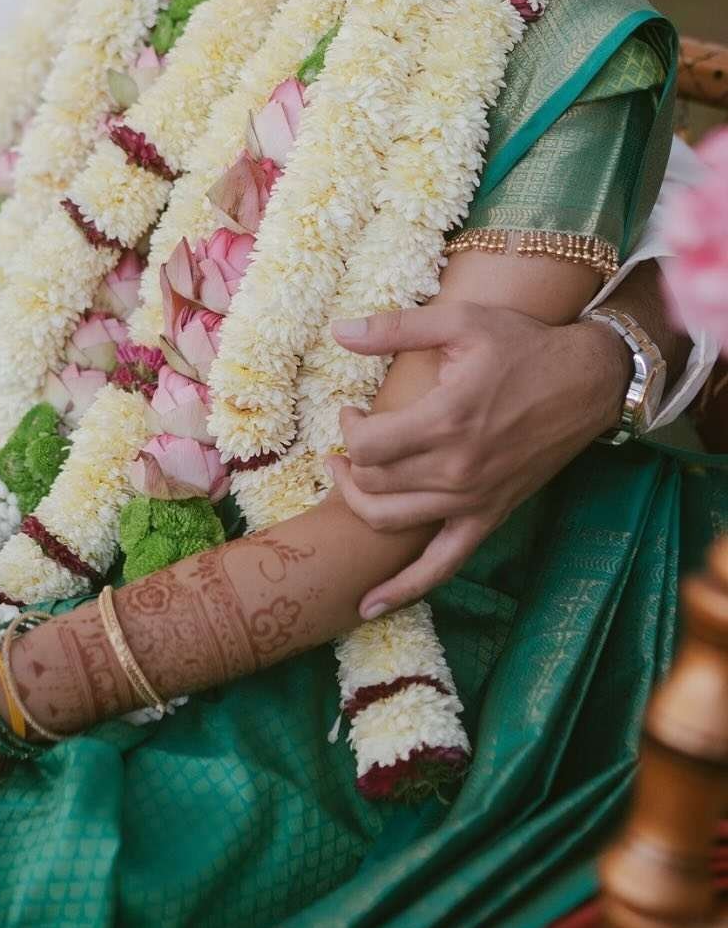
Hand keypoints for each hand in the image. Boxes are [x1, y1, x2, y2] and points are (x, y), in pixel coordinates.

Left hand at [329, 303, 629, 616]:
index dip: (347, 428)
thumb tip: (338, 332)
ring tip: (349, 478)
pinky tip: (368, 605)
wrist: (590, 382)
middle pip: (371, 484)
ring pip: (389, 522)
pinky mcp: (488, 518)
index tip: (353, 412)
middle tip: (351, 439)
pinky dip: (403, 589)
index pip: (366, 446)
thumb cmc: (524, 346)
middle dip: (349, 462)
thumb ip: (396, 328)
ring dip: (358, 504)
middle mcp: (457, 469)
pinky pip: (440, 566)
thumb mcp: (461, 322)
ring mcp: (473, 500)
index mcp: (446, 419)